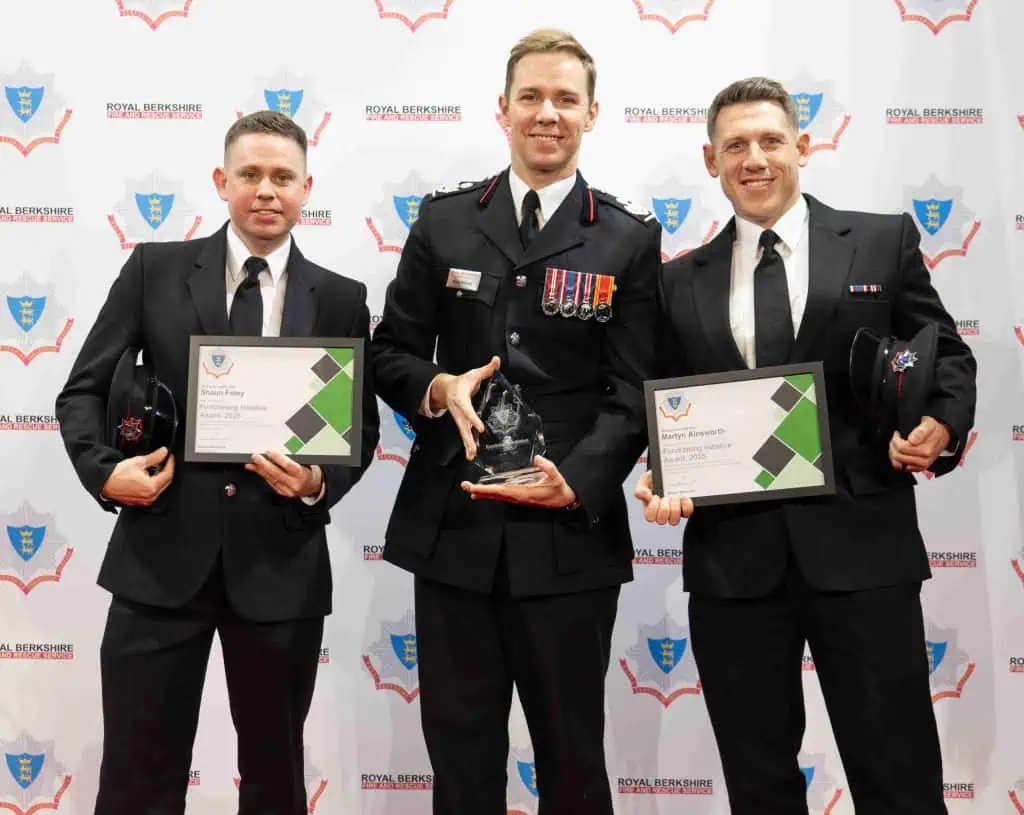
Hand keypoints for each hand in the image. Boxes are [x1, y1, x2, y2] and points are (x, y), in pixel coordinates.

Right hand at [101, 447, 174, 505]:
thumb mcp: (138, 462)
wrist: (103, 483)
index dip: (170, 463)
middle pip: (165, 482)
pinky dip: (152, 484)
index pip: (168, 474)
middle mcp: (150, 497)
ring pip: (159, 488)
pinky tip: (147, 477)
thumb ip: (154, 457)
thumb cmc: (116, 475)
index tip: (169, 456)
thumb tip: (163, 452)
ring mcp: (145, 501)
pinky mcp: (139, 501)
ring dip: (159, 478)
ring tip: (154, 468)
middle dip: (166, 470)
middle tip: (164, 461)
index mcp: (152, 487)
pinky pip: (151, 493)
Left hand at [246, 450, 321, 498]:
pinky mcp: (283, 493)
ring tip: (252, 463)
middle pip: (276, 473)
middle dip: (264, 464)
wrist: (313, 486)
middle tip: (255, 457)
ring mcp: (288, 490)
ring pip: (271, 479)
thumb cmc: (309, 471)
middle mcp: (294, 484)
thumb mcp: (305, 462)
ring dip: (260, 470)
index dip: (277, 458)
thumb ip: (293, 458)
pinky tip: (258, 470)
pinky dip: (264, 476)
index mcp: (302, 475)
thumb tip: (277, 452)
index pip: (288, 466)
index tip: (269, 452)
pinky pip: (271, 483)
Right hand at [430, 355, 500, 459]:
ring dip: (467, 445)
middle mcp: (459, 411)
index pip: (467, 411)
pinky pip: (465, 434)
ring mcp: (459, 418)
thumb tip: (496, 360)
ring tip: (472, 456)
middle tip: (473, 450)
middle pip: (462, 427)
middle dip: (467, 439)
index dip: (473, 420)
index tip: (480, 428)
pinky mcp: (461, 422)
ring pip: (463, 433)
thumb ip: (486, 369)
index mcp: (461, 399)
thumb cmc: (461, 382)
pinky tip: (472, 454)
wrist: (446, 388)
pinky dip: (468, 444)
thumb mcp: (473, 374)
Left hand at [460, 455, 576, 508]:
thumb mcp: (556, 477)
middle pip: (494, 495)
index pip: (500, 491)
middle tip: (465, 486)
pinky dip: (493, 494)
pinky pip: (503, 496)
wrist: (565, 500)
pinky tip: (487, 492)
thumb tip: (536, 458)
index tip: (473, 488)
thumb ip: (547, 467)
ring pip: (497, 497)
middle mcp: (518, 497)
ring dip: (484, 493)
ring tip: (471, 490)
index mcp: (524, 493)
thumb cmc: (559, 489)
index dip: (485, 490)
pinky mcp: (521, 497)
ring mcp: (519, 499)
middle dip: (479, 492)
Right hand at [633, 470, 693, 525]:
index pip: (649, 517)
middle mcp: (662, 513)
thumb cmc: (654, 479)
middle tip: (666, 497)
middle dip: (664, 508)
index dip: (653, 508)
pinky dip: (686, 505)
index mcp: (650, 508)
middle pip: (661, 521)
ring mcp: (674, 513)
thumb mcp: (645, 480)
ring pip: (674, 521)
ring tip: (675, 497)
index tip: (655, 496)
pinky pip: (687, 512)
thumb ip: (641, 489)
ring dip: (675, 508)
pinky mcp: (684, 509)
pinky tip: (684, 497)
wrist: (668, 473)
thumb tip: (644, 496)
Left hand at [889, 416, 951, 472]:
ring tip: (898, 444)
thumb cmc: (934, 429)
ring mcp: (921, 465)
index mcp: (926, 450)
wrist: (942, 436)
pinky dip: (896, 460)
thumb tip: (912, 440)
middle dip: (894, 445)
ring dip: (894, 452)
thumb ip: (921, 431)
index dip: (896, 439)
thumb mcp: (929, 424)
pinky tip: (899, 452)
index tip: (898, 434)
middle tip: (897, 438)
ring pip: (897, 462)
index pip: (901, 448)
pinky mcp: (918, 468)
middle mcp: (924, 460)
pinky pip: (900, 468)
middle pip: (898, 455)